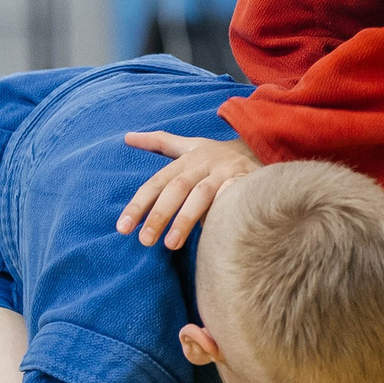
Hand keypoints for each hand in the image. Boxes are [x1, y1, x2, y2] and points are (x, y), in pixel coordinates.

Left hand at [115, 132, 260, 247]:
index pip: (157, 182)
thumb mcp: (190, 145)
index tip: (123, 228)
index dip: (139, 204)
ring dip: (185, 219)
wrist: (260, 147)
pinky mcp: (248, 179)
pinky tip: (212, 227)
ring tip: (170, 244)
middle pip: (177, 188)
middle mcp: (204, 164)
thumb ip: (160, 143)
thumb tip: (127, 137)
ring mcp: (226, 171)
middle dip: (159, 214)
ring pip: (202, 194)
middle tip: (144, 241)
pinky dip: (222, 205)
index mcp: (187, 159)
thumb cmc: (217, 155)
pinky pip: (232, 194)